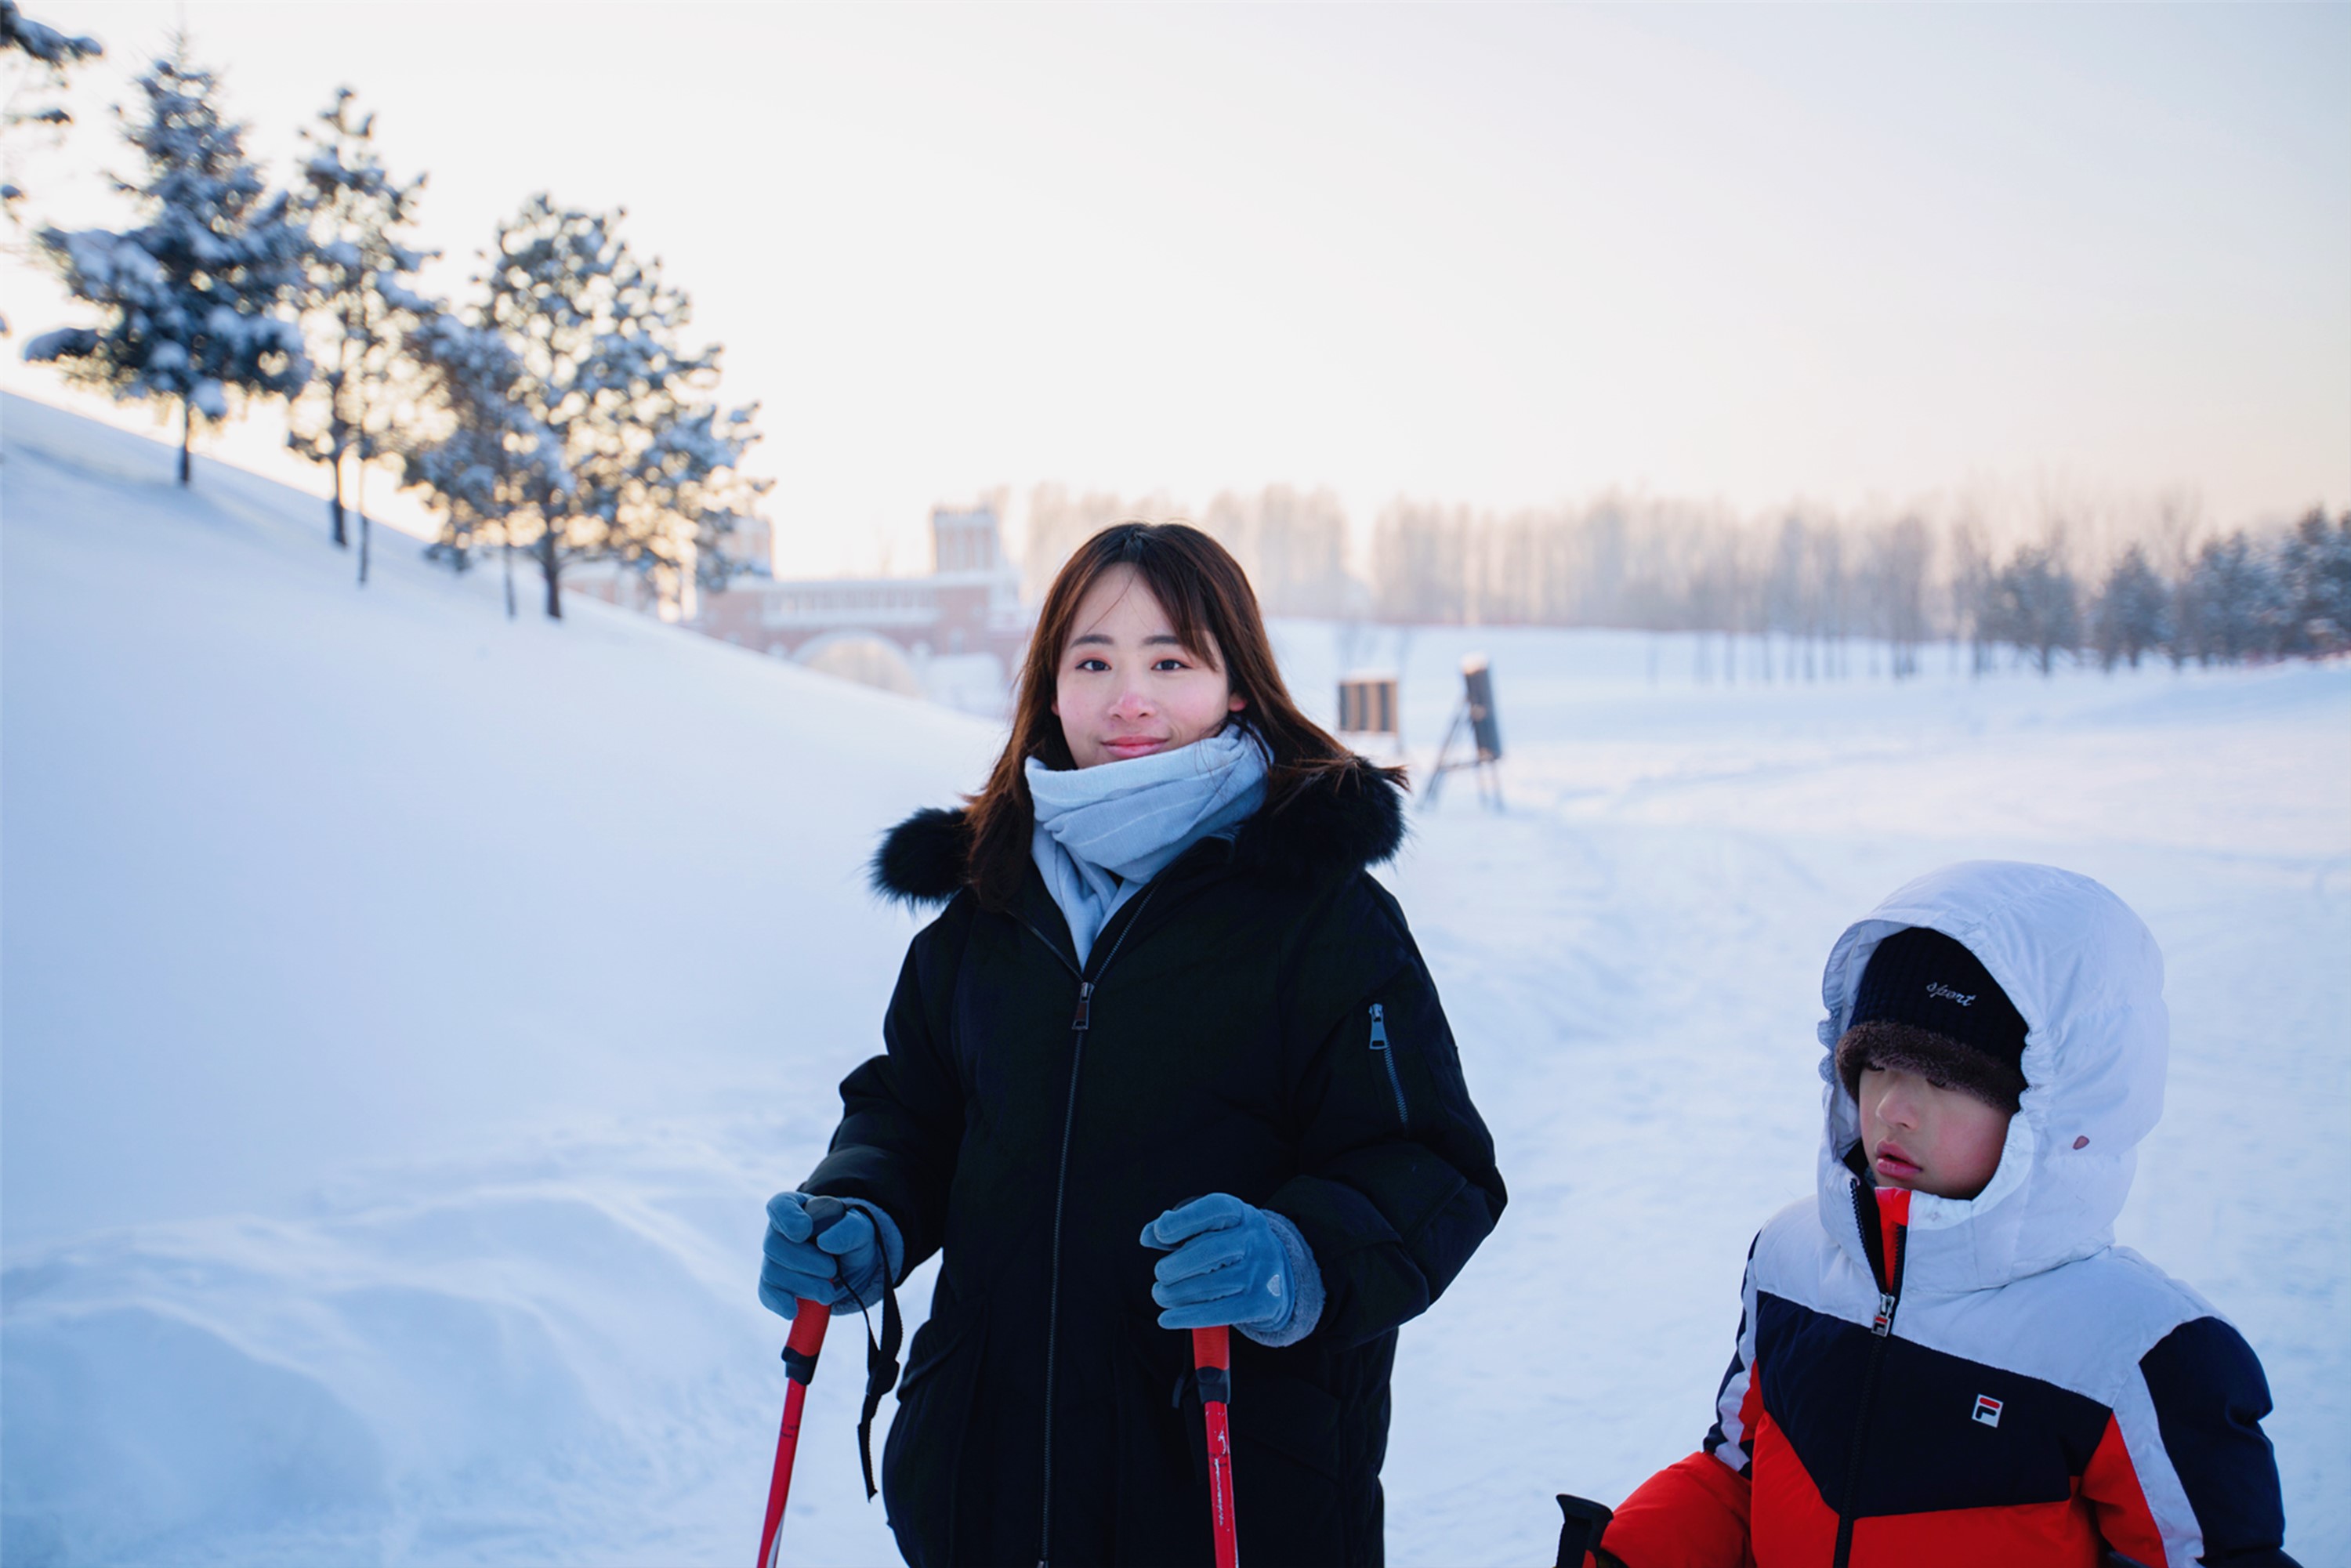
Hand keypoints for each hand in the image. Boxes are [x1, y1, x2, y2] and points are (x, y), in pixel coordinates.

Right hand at [760, 1192, 895, 1319]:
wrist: (853, 1266)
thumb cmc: (852, 1238)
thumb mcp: (861, 1229)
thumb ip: (849, 1229)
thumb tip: (825, 1242)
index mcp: (797, 1207)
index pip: (780, 1205)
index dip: (788, 1218)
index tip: (804, 1231)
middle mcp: (779, 1231)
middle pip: (773, 1244)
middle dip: (805, 1261)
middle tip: (831, 1271)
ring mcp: (773, 1259)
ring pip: (772, 1271)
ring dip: (803, 1285)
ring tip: (829, 1292)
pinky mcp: (774, 1285)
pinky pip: (767, 1293)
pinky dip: (780, 1302)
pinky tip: (793, 1310)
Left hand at [1138, 1193, 1293, 1332]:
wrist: (1277, 1277)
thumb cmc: (1232, 1248)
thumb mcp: (1211, 1228)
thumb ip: (1178, 1228)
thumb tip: (1148, 1235)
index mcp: (1241, 1214)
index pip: (1214, 1209)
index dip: (1184, 1220)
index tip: (1160, 1233)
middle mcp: (1256, 1240)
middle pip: (1209, 1250)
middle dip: (1175, 1265)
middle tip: (1160, 1274)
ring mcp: (1261, 1272)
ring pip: (1210, 1286)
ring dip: (1175, 1294)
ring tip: (1161, 1295)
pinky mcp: (1261, 1302)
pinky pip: (1219, 1313)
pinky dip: (1187, 1317)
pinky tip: (1167, 1318)